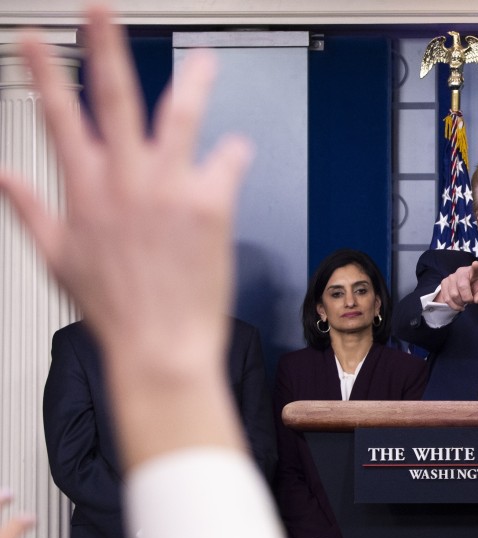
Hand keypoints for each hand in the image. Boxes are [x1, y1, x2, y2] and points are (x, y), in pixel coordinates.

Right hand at [0, 7, 253, 468]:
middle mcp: (125, 182)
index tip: (37, 36)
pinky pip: (227, 160)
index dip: (44, 71)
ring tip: (203, 61)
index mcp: (85, 191)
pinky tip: (238, 147)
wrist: (160, 347)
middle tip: (102, 11)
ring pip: (179, 116)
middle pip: (113, 98)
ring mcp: (168, 189)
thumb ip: (31, 210)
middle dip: (105, 47)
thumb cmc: (114, 311)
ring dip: (191, 82)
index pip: (57, 116)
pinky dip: (234, 151)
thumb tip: (3, 176)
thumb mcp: (57, 259)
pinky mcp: (209, 204)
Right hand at [435, 261, 477, 310]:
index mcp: (474, 272)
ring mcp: (451, 276)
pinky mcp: (444, 282)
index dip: (476, 266)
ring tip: (464, 303)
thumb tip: (475, 299)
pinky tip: (458, 305)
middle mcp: (461, 272)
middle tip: (470, 301)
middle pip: (462, 287)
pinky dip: (453, 305)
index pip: (475, 268)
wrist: (465, 288)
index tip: (476, 264)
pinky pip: (446, 298)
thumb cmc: (476, 288)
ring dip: (460, 303)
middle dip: (467, 298)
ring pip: (453, 294)